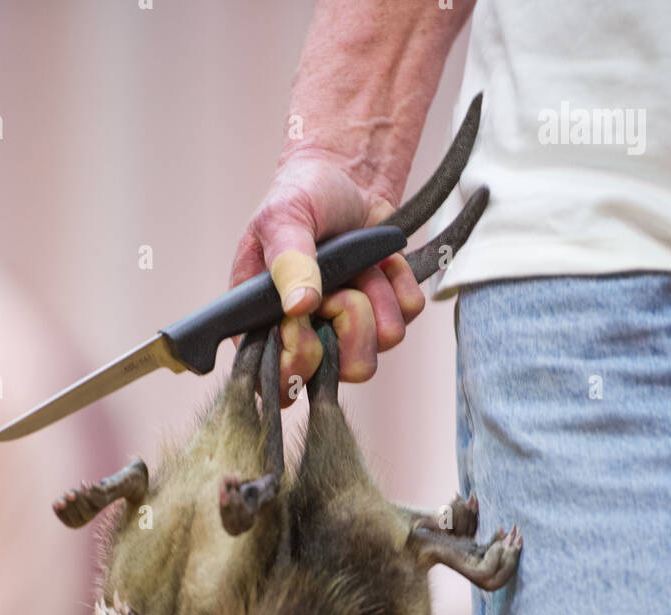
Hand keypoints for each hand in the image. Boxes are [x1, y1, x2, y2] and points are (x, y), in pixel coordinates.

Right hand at [230, 152, 424, 404]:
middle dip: (347, 321)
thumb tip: (298, 307)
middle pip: (338, 374)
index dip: (299, 360)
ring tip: (358, 265)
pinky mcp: (385, 316)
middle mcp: (306, 339)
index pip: (280, 383)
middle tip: (338, 283)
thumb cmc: (302, 196)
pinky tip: (379, 260)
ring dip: (373, 297)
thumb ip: (287, 261)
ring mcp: (348, 333)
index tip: (305, 318)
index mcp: (265, 326)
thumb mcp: (284, 217)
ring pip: (377, 350)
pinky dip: (397, 281)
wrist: (347, 175)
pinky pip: (406, 317)